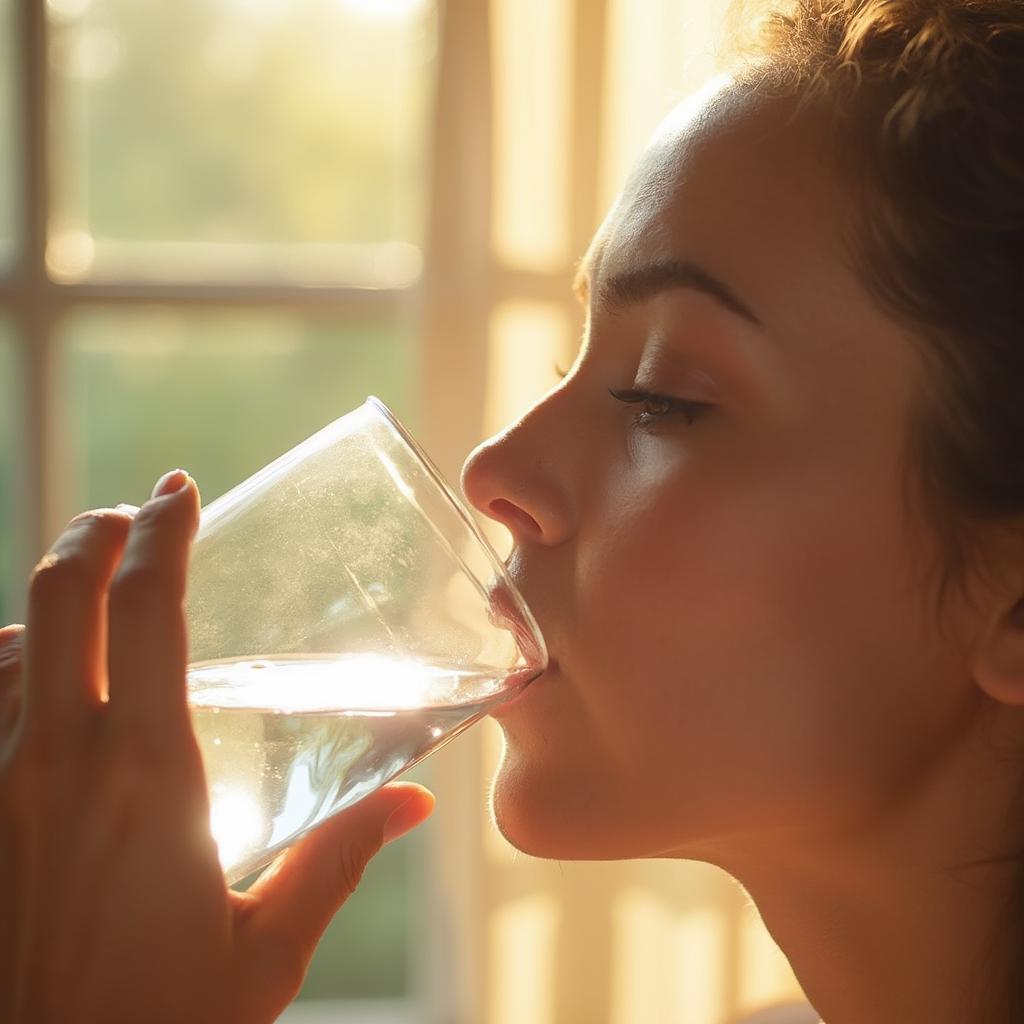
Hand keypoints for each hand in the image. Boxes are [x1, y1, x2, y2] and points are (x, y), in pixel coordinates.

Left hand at [0, 470, 434, 1023]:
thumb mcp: (266, 951)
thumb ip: (340, 858)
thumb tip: (415, 805)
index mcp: (149, 774)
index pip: (148, 609)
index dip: (163, 531)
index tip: (180, 491)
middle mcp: (59, 761)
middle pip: (61, 596)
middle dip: (91, 532)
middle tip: (127, 516)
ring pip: (7, 645)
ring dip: (46, 599)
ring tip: (87, 590)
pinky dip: (3, 665)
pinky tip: (31, 672)